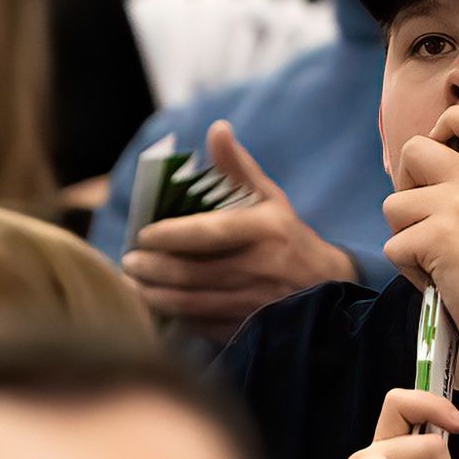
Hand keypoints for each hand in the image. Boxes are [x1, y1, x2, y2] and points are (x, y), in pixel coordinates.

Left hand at [121, 122, 357, 343]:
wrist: (328, 286)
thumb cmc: (288, 236)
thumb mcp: (270, 199)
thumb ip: (238, 167)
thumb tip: (216, 129)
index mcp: (266, 230)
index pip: (209, 233)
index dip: (171, 235)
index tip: (144, 234)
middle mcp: (263, 268)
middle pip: (193, 272)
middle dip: (153, 268)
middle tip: (129, 261)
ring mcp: (257, 304)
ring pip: (193, 304)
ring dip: (156, 295)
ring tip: (134, 284)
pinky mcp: (251, 330)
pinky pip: (204, 326)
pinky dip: (176, 318)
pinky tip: (158, 307)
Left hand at [381, 106, 458, 361]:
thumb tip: (410, 191)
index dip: (447, 124)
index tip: (442, 151)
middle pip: (413, 149)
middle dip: (404, 185)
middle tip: (423, 221)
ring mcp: (458, 206)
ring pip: (393, 207)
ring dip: (405, 240)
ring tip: (438, 264)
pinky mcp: (438, 235)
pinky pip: (394, 247)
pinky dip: (409, 272)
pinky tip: (439, 282)